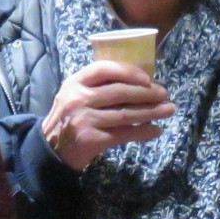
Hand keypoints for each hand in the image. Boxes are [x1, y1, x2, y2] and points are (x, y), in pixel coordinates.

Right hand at [41, 61, 175, 171]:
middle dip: (147, 93)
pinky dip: (143, 132)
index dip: (128, 71)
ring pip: (125, 114)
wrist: (51, 149)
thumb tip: (139, 82)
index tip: (147, 78)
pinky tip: (155, 130)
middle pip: (119, 92)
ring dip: (151, 112)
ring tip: (169, 110)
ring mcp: (84, 120)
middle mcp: (78, 99)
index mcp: (75, 82)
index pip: (104, 69)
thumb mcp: (75, 95)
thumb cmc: (70, 118)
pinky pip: (124, 134)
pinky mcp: (91, 139)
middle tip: (165, 94)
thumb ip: (97, 86)